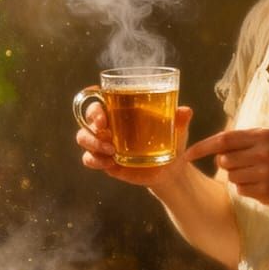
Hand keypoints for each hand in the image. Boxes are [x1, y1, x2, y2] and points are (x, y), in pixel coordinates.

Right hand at [75, 102, 194, 187]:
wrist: (171, 170)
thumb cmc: (171, 141)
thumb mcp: (177, 130)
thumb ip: (179, 120)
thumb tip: (185, 111)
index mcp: (122, 111)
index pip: (99, 99)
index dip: (93, 99)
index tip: (101, 107)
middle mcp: (109, 125)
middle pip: (87, 118)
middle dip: (92, 122)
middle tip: (105, 129)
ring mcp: (104, 144)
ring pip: (83, 138)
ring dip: (92, 143)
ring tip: (111, 151)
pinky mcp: (105, 162)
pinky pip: (89, 159)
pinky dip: (95, 161)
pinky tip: (110, 163)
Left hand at [184, 127, 268, 204]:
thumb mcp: (268, 140)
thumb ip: (242, 141)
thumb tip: (212, 149)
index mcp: (261, 135)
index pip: (223, 139)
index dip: (202, 147)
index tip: (186, 154)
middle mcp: (262, 152)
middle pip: (224, 160)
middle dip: (228, 164)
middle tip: (245, 165)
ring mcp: (264, 172)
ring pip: (231, 177)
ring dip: (238, 177)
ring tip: (258, 174)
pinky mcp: (265, 190)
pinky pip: (240, 190)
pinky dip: (246, 189)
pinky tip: (263, 185)